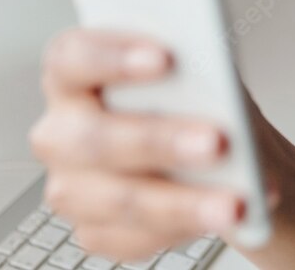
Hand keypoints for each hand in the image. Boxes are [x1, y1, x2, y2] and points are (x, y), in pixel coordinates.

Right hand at [28, 28, 281, 260]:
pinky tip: (220, 219)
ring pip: (118, 198)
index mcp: (73, 74)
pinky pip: (133, 237)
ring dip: (183, 202)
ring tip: (234, 202)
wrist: (223, 148)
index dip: (111, 58)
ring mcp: (70, 185)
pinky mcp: (93, 230)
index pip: (71, 58)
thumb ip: (197, 72)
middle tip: (216, 141)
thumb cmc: (198, 96)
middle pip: (94, 137)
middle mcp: (61, 131)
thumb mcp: (205, 72)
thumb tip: (216, 90)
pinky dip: (184, 228)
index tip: (166, 57)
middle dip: (160, 140)